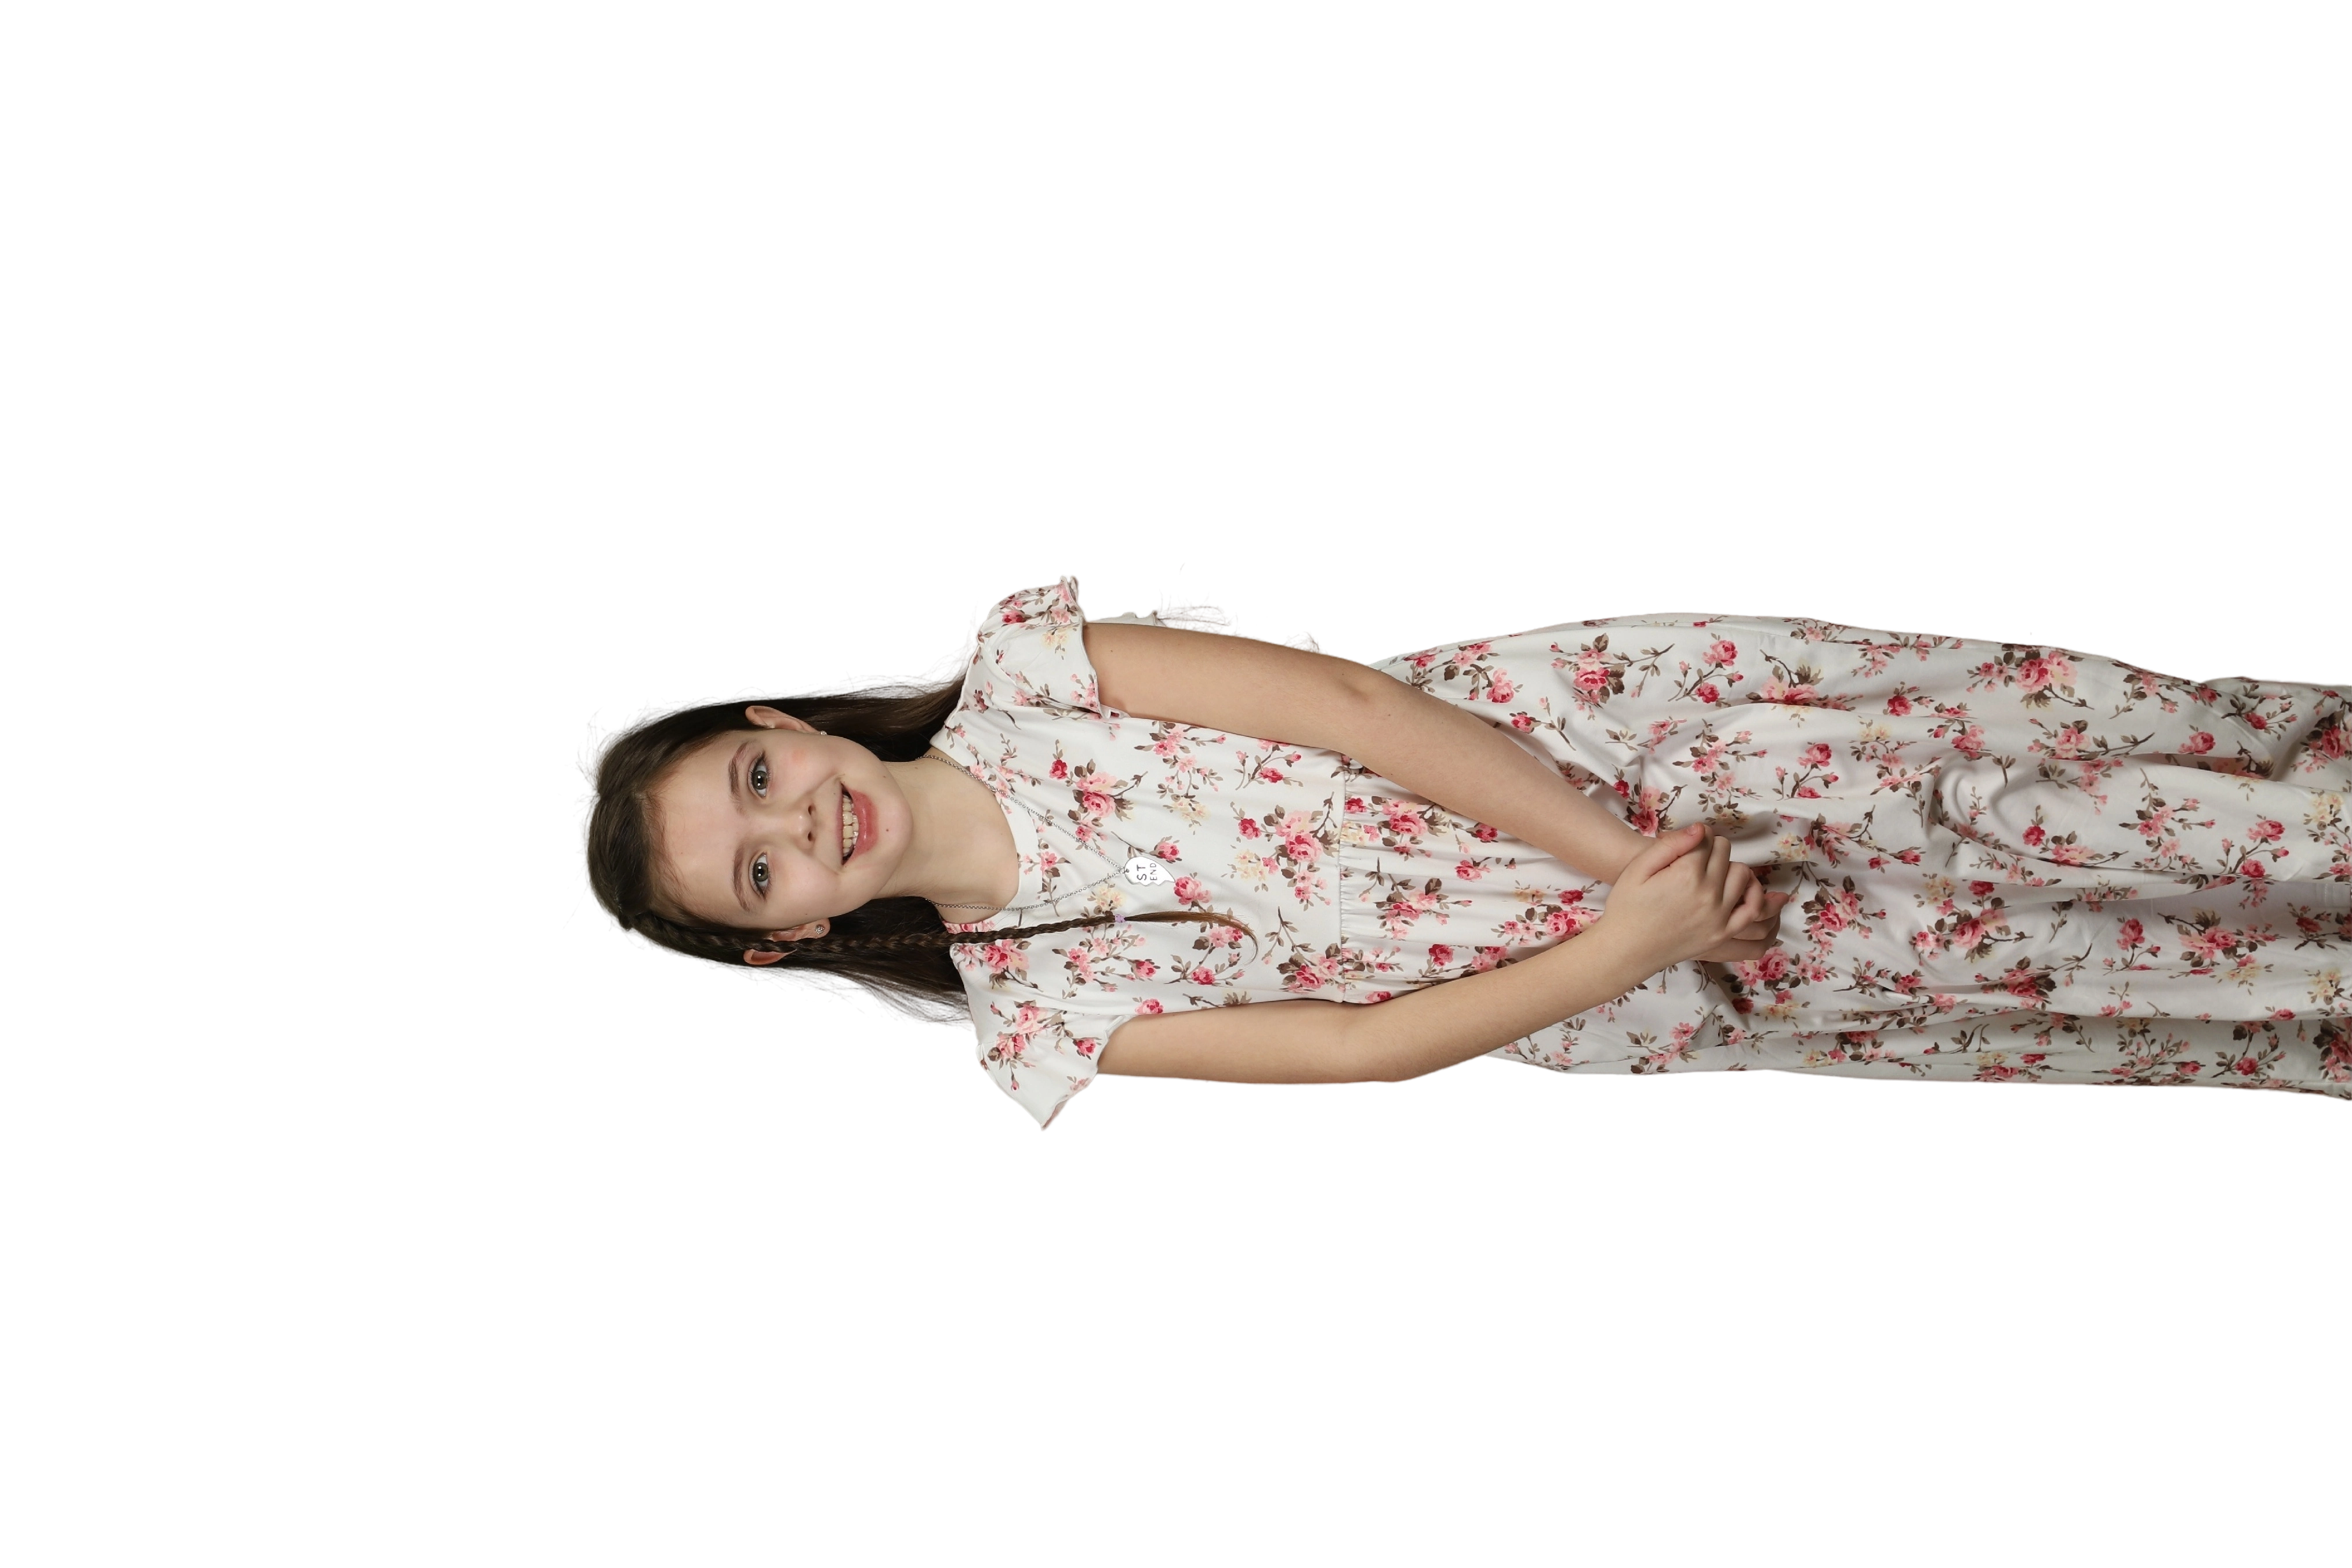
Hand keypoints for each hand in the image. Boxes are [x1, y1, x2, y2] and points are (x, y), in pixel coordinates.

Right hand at [1599, 823, 1793, 972]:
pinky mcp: (1723, 932)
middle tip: (1694, 859)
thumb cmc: (1626, 907)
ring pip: (1742, 874)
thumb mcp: (1638, 868)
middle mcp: (1708, 892)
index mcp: (1686, 874)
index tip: (1687, 844)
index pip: (1707, 838)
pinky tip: (1741, 890)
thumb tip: (1700, 829)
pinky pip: (1753, 908)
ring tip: (1712, 873)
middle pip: (1725, 853)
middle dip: (1711, 849)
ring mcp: (1719, 915)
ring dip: (1730, 867)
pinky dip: (1753, 894)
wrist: (1626, 949)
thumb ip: (1670, 844)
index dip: (1697, 836)